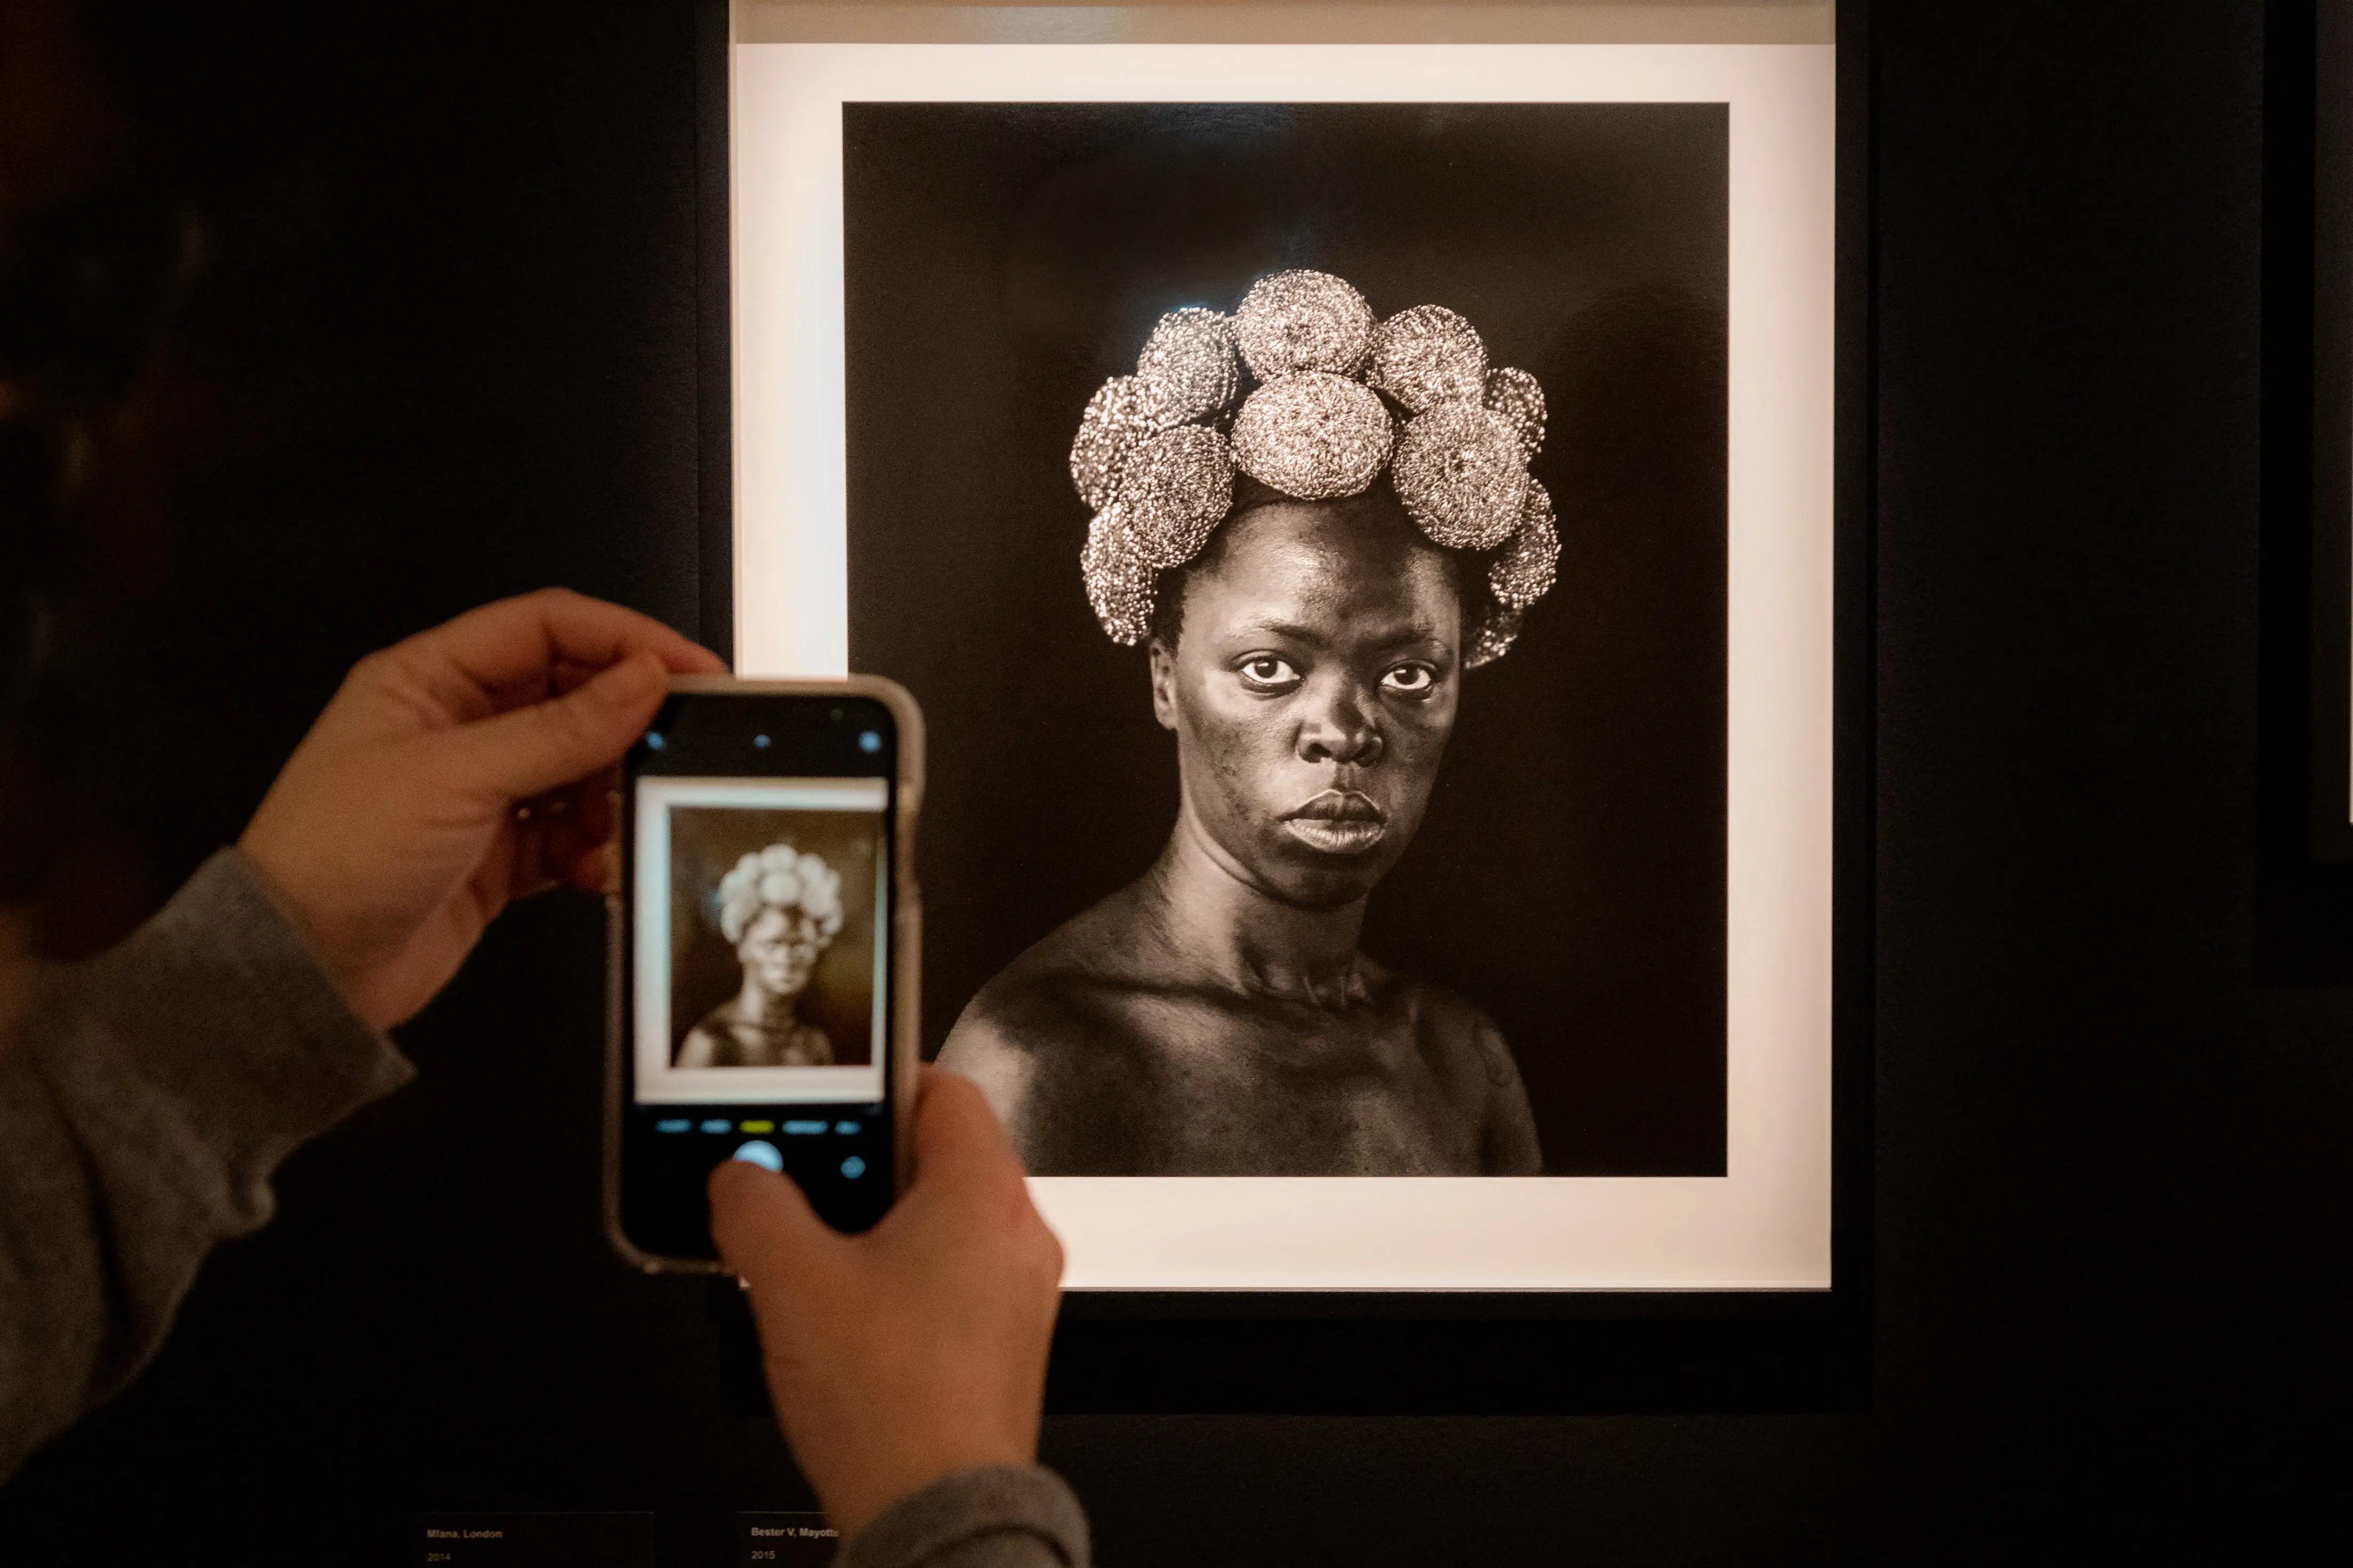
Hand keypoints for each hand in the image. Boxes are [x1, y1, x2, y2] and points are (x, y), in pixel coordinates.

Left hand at [239, 588, 725, 1027]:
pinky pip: (569, 835)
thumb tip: (643, 681)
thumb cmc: (334, 858)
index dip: (623, 638)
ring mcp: (479, 792)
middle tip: (683, 743)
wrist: (300, 973)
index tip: (687, 667)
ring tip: (621, 818)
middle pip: (571, 695)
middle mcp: (457, 727)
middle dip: (628, 721)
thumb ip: (560, 729)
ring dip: (611, 793)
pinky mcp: (497, 854)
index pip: (546, 628)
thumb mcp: (456, 776)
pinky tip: (592, 865)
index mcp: (429, 679)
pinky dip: (592, 849)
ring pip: (579, 768)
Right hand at [709, 1070, 1064, 1537]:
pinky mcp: (1003, 1343)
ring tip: (811, 1248)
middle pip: (939, 1156)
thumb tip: (741, 1178)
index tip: (833, 1090)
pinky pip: (952, 1278)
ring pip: (943, 1221)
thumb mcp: (793, 1282)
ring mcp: (1018, 1292)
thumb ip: (756, 1208)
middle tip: (804, 1178)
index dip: (878, 1080)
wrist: (938, 1513)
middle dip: (863, 1163)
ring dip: (877, 1224)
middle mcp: (1017, 1234)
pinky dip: (901, 1275)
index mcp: (983, 1192)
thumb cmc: (896, 1405)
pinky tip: (846, 1309)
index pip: (942, 1089)